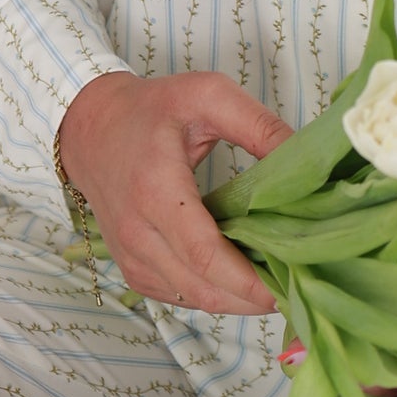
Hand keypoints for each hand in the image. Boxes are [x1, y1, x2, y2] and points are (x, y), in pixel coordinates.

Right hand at [58, 71, 292, 316]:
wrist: (90, 128)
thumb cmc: (151, 109)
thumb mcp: (207, 96)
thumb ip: (258, 125)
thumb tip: (306, 162)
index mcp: (156, 189)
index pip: (203, 253)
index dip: (248, 279)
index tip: (288, 283)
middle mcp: (137, 233)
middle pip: (203, 288)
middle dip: (254, 297)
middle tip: (298, 284)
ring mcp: (132, 256)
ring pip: (194, 299)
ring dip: (238, 300)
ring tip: (278, 281)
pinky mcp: (134, 269)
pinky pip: (181, 296)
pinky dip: (215, 294)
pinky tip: (243, 278)